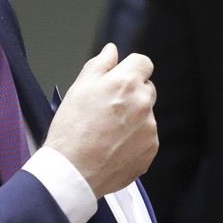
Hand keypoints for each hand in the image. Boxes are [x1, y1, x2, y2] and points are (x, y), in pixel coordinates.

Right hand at [47, 44, 159, 196]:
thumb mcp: (78, 89)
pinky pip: (147, 137)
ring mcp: (149, 127)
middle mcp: (143, 103)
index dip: (130, 69)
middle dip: (131, 93)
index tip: (120, 79)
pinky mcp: (151, 148)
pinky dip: (135, 139)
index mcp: (126, 83)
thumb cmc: (71, 131)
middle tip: (107, 109)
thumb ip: (99, 65)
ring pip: (146, 114)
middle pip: (146, 88)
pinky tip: (113, 146)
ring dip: (133, 118)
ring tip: (107, 132)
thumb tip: (111, 51)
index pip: (143, 63)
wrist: (72, 171)